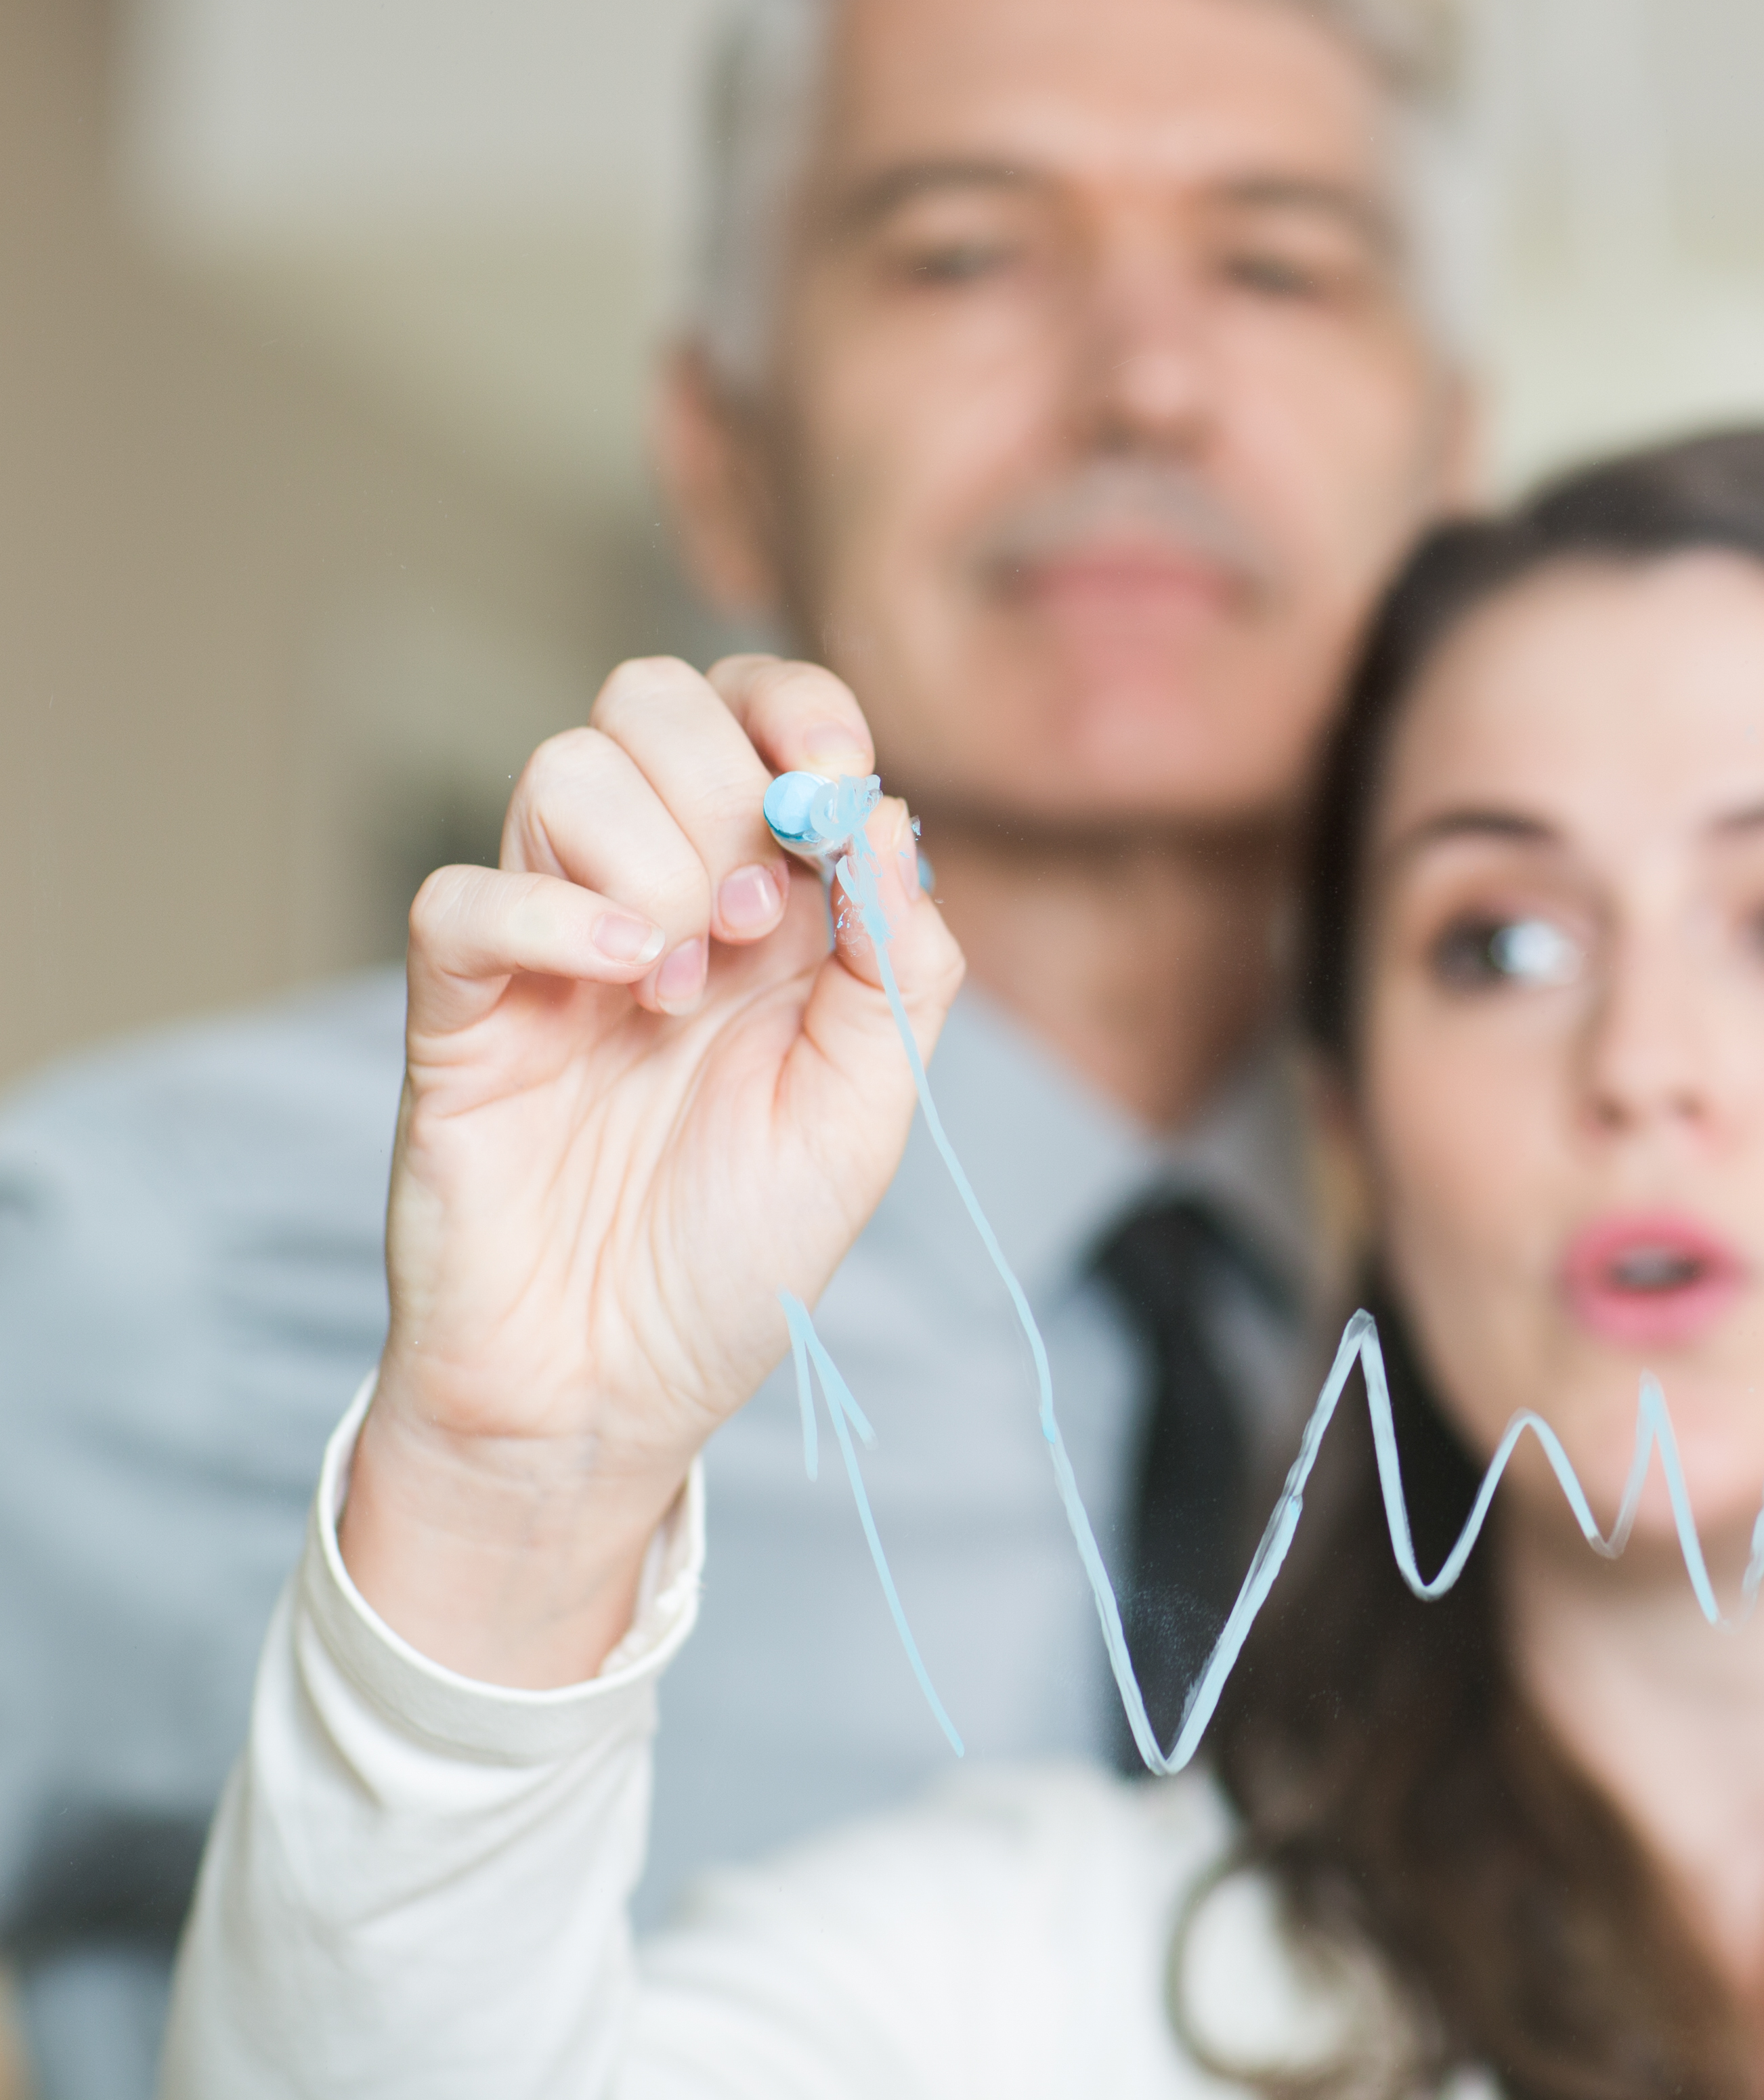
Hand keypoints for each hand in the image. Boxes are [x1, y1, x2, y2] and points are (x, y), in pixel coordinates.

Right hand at [342, 656, 964, 1686]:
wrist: (611, 1391)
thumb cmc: (736, 1257)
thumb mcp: (865, 1112)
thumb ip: (894, 966)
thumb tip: (888, 818)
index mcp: (768, 906)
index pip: (761, 716)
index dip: (796, 705)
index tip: (831, 765)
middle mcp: (655, 897)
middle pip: (651, 701)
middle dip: (721, 779)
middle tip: (749, 919)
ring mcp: (549, 944)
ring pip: (560, 767)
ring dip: (646, 858)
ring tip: (678, 989)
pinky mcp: (459, 1007)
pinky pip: (464, 893)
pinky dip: (550, 916)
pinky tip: (621, 984)